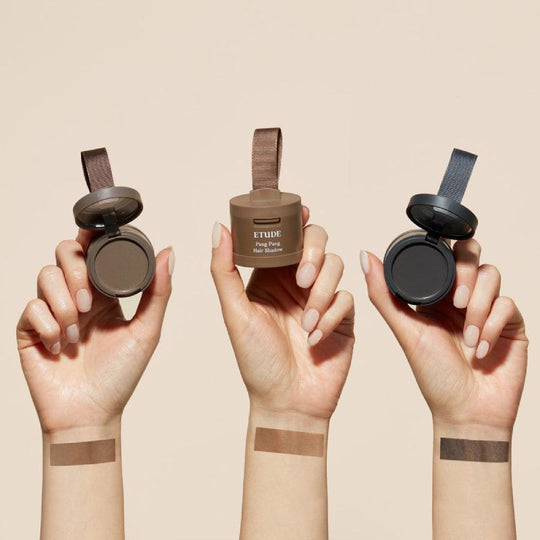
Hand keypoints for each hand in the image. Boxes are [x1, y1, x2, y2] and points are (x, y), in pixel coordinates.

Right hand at [16, 231, 173, 433]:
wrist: (91, 414)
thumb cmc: (120, 376)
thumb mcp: (146, 331)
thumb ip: (158, 292)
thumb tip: (169, 253)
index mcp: (104, 295)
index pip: (93, 252)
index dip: (91, 237)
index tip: (95, 232)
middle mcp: (78, 298)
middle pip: (65, 254)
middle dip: (76, 271)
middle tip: (88, 303)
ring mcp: (53, 312)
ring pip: (46, 275)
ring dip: (64, 301)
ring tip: (77, 331)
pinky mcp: (30, 330)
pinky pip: (31, 307)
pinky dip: (48, 324)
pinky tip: (61, 345)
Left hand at [211, 208, 354, 420]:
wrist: (288, 402)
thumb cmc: (257, 361)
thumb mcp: (234, 312)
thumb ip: (224, 269)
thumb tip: (219, 227)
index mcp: (269, 277)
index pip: (284, 236)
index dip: (293, 219)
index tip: (299, 210)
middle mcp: (296, 283)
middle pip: (317, 241)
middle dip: (313, 253)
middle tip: (303, 277)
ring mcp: (321, 298)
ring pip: (335, 265)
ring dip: (321, 292)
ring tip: (305, 322)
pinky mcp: (341, 316)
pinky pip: (346, 297)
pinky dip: (330, 315)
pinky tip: (314, 337)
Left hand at [360, 239, 527, 433]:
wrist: (467, 412)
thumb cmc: (434, 376)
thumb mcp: (405, 332)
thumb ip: (384, 295)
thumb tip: (364, 255)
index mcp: (434, 294)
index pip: (440, 254)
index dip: (440, 252)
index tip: (435, 279)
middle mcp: (460, 296)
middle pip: (469, 253)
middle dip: (465, 272)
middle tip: (456, 302)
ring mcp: (486, 307)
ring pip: (491, 274)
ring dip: (478, 304)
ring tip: (468, 337)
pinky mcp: (510, 321)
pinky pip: (507, 303)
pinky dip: (492, 324)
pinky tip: (481, 349)